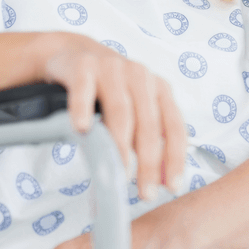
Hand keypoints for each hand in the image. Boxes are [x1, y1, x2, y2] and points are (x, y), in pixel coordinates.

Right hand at [43, 35, 186, 199]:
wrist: (73, 55)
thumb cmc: (107, 92)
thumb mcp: (134, 111)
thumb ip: (145, 141)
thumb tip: (158, 182)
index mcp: (159, 89)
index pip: (174, 127)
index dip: (175, 158)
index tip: (171, 187)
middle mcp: (141, 76)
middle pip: (148, 125)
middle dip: (148, 163)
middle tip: (144, 193)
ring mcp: (112, 68)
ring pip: (120, 111)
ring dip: (119, 146)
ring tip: (116, 172)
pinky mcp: (83, 66)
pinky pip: (84, 90)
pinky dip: (83, 109)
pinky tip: (82, 129)